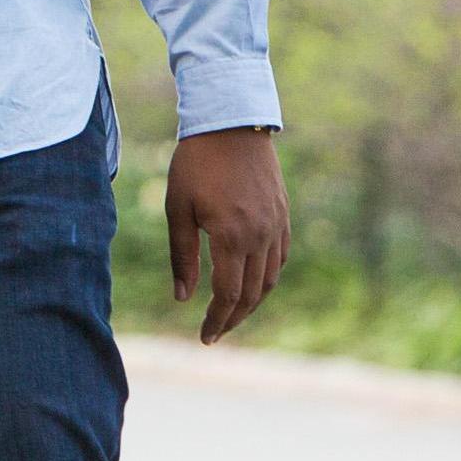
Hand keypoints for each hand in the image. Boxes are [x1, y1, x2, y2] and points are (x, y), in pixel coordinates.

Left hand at [167, 126, 288, 344]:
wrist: (231, 123)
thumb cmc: (195, 163)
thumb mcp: (177, 208)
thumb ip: (181, 256)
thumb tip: (183, 298)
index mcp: (231, 237)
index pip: (227, 295)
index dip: (216, 320)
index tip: (205, 337)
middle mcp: (260, 236)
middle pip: (250, 294)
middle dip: (232, 318)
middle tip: (214, 333)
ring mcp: (276, 226)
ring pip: (269, 279)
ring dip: (251, 302)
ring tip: (230, 313)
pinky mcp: (283, 215)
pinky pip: (279, 258)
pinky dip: (266, 278)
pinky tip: (251, 283)